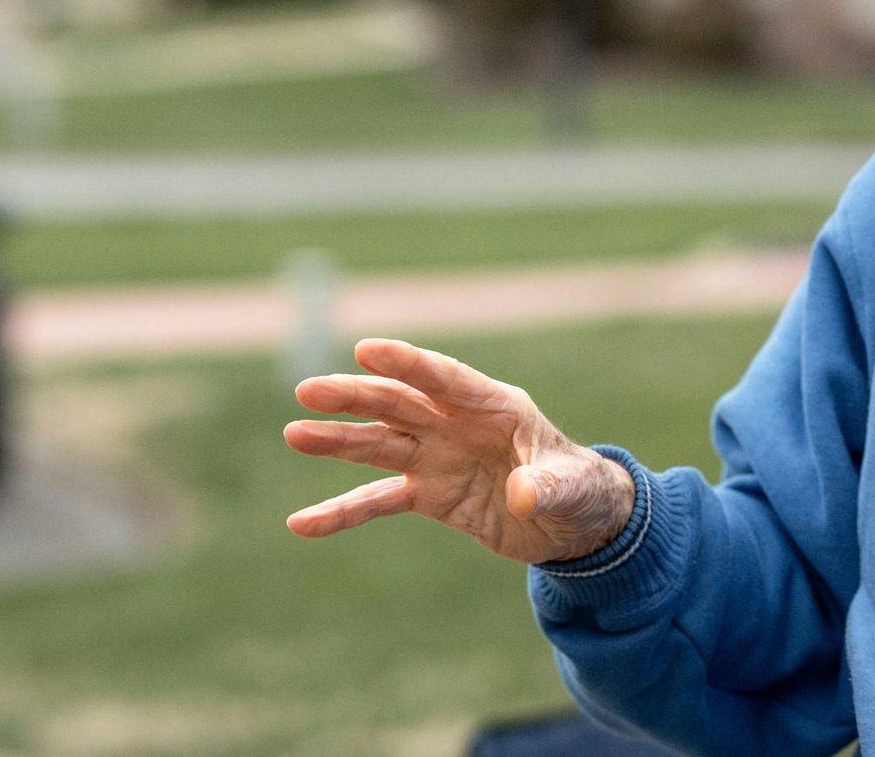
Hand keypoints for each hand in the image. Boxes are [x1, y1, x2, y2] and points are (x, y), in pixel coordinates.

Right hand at [284, 338, 637, 564]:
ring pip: (378, 443)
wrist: (574, 523)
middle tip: (309, 391)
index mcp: (493, 405)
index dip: (407, 364)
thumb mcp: (572, 487)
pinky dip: (341, 513)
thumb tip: (522, 494)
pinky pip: (378, 502)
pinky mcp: (428, 495)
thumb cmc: (579, 487)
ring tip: (294, 433)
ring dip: (337, 440)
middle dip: (355, 397)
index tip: (367, 351)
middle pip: (398, 404)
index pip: (443, 378)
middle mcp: (455, 424)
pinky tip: (301, 524)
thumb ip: (547, 485)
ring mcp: (437, 457)